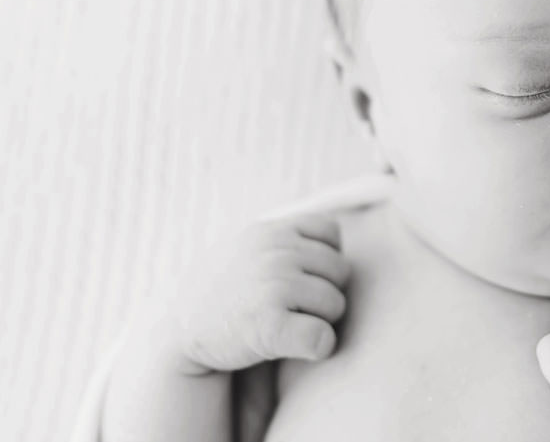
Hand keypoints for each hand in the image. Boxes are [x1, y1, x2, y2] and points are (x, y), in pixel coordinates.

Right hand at [154, 212, 351, 375]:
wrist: (177, 336)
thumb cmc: (221, 292)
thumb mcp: (245, 248)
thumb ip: (284, 237)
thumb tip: (338, 232)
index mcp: (271, 231)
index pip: (331, 233)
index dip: (325, 260)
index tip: (304, 278)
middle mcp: (275, 253)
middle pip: (341, 271)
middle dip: (326, 292)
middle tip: (296, 309)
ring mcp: (273, 287)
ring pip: (336, 305)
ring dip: (322, 321)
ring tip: (290, 325)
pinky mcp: (270, 326)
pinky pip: (323, 337)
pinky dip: (319, 347)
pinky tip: (299, 348)